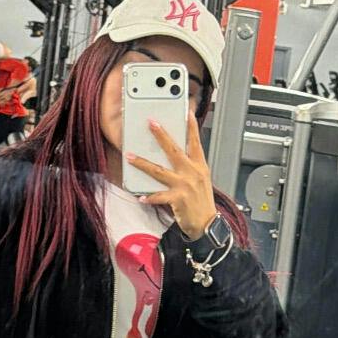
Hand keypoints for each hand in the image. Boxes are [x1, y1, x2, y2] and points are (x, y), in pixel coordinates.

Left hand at [129, 113, 215, 240]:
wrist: (207, 224)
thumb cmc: (202, 202)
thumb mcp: (201, 179)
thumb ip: (190, 166)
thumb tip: (173, 154)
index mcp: (200, 166)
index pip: (195, 142)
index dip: (192, 127)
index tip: (187, 112)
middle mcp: (193, 173)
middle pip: (174, 150)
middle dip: (162, 135)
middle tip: (151, 123)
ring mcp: (185, 185)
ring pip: (159, 171)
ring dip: (143, 163)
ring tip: (130, 156)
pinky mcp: (178, 199)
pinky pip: (159, 196)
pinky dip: (149, 196)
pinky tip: (140, 196)